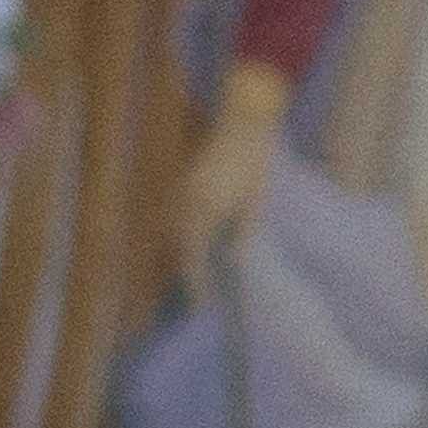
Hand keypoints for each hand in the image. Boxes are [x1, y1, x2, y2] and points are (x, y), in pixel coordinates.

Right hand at [178, 64, 290, 283]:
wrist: (244, 121)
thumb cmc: (254, 162)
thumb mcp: (255, 202)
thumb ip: (242, 234)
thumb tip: (235, 260)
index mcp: (202, 211)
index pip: (192, 258)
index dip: (196, 284)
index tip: (202, 306)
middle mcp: (185, 203)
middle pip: (176, 249)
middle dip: (184, 273)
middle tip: (196, 298)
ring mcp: (181, 191)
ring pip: (172, 234)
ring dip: (180, 255)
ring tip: (194, 275)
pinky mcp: (185, 182)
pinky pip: (177, 218)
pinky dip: (181, 236)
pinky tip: (193, 244)